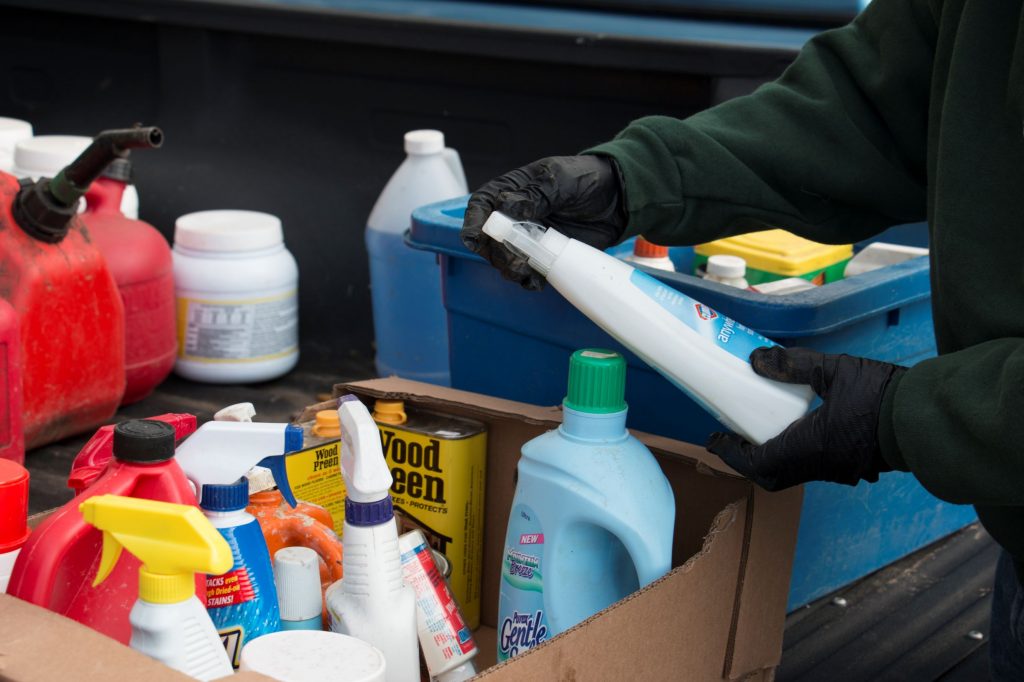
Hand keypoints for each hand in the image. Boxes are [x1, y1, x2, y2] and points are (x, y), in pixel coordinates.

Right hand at [460, 155, 627, 290]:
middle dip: (496, 252)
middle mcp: (514, 216)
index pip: (482, 205)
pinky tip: (536, 282)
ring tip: (525, 272)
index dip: (474, 222)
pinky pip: (527, 271)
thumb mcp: (561, 180)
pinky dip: (527, 279)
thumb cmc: (587, 179)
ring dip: (509, 268)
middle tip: (514, 261)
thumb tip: (508, 205)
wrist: (617, 201)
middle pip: (489, 238)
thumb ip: (535, 194)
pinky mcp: (543, 255)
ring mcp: (528, 237)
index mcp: (512, 190)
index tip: (475, 238)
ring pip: (504, 257)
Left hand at [706, 346, 905, 490]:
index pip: (757, 463)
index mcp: (810, 447)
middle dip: (748, 461)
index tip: (715, 439)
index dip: (731, 454)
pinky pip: (812, 468)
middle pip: (772, 476)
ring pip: (792, 473)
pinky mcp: (852, 466)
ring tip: (759, 433)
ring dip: (770, 459)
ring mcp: (838, 470)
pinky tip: (795, 432)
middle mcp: (820, 466)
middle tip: (734, 438)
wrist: (928, 417)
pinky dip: (793, 456)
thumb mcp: (835, 370)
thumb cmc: (883, 395)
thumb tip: (755, 359)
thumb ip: (793, 365)